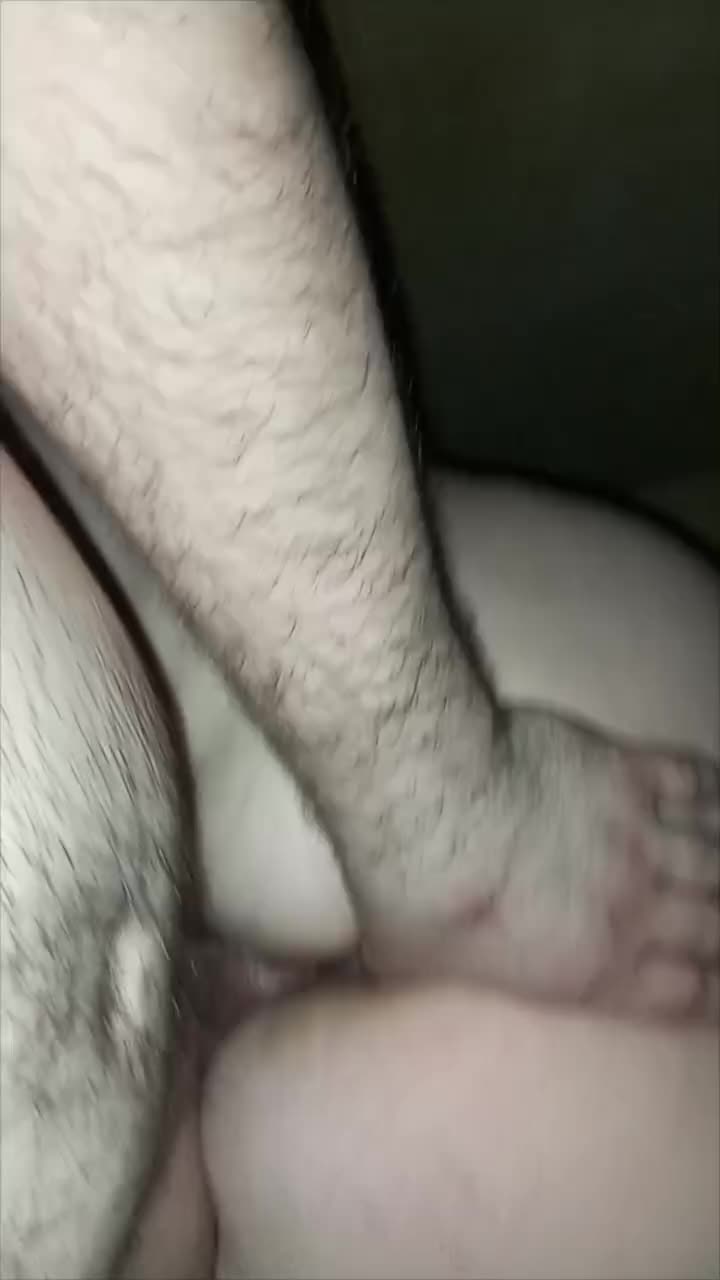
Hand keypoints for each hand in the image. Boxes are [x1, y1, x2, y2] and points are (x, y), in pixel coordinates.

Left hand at [364, 706, 718, 1019]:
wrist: (434, 809)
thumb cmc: (419, 901)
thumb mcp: (419, 970)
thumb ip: (441, 979)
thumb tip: (403, 985)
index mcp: (593, 970)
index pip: (685, 994)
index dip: (705, 990)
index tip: (704, 980)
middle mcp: (631, 909)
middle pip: (714, 925)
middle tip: (717, 920)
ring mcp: (636, 838)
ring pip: (713, 856)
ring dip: (719, 861)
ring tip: (716, 862)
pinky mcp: (625, 773)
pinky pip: (692, 780)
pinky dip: (705, 788)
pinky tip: (702, 791)